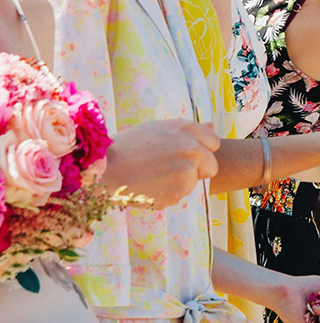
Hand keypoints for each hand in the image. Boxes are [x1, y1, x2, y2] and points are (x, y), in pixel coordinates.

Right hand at [101, 120, 220, 204]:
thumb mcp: (156, 130)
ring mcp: (187, 170)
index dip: (201, 151)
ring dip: (178, 183)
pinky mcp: (179, 190)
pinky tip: (147, 187)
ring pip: (194, 183)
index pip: (214, 142)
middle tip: (165, 170)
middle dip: (195, 171)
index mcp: (185, 128)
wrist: (102, 170)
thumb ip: (188, 132)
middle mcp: (191, 148)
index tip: (184, 155)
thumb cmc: (125, 148)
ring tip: (151, 176)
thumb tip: (214, 127)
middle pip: (211, 166)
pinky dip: (167, 195)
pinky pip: (179, 196)